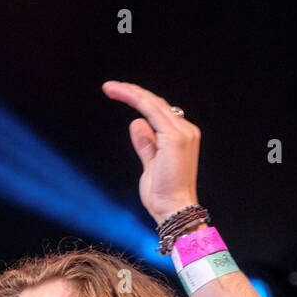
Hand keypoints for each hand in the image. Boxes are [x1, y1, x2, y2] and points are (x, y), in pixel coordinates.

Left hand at [101, 80, 199, 223]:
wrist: (173, 210)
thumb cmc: (163, 195)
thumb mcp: (150, 165)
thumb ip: (146, 144)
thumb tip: (137, 123)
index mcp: (182, 137)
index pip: (160, 112)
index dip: (140, 101)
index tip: (120, 94)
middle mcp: (186, 131)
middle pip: (157, 104)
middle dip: (133, 92)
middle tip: (110, 87)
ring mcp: (182, 132)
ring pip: (153, 104)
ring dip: (131, 92)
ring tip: (111, 88)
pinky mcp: (174, 136)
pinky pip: (152, 110)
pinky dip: (136, 100)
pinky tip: (121, 94)